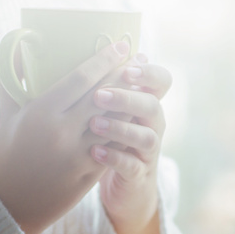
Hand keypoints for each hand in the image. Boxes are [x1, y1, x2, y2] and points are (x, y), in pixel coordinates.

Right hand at [0, 41, 130, 233]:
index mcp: (42, 112)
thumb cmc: (7, 151)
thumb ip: (13, 78)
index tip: (120, 45)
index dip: (104, 60)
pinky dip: (126, 128)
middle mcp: (63, 132)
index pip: (81, 78)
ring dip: (132, 100)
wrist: (11, 201)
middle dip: (124, 74)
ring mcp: (79, 154)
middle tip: (139, 57)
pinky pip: (115, 145)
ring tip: (143, 83)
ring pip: (115, 121)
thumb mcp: (7, 113)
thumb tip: (21, 44)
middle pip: (104, 95)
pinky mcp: (89, 173)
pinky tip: (135, 115)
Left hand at [88, 57, 172, 233]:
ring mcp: (147, 151)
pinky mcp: (138, 174)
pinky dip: (115, 159)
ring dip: (120, 129)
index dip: (148, 71)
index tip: (125, 64)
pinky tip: (95, 153)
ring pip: (146, 137)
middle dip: (126, 97)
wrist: (125, 184)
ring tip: (93, 124)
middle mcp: (152, 125)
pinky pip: (132, 165)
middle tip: (98, 94)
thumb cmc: (108, 138)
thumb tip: (73, 50)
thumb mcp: (108, 110)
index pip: (160, 79)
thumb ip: (100, 84)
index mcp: (145, 102)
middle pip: (152, 105)